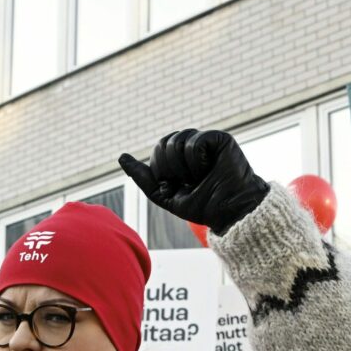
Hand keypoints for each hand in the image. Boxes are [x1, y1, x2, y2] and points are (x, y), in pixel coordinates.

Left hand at [119, 129, 269, 235]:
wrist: (229, 212)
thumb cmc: (203, 205)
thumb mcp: (165, 195)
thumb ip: (143, 177)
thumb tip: (121, 157)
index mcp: (180, 156)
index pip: (158, 149)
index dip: (161, 170)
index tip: (176, 186)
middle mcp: (192, 145)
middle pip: (164, 142)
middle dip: (169, 168)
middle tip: (187, 182)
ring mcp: (206, 140)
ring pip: (177, 141)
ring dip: (183, 167)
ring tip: (198, 177)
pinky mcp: (219, 139)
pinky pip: (194, 142)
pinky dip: (196, 162)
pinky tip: (208, 170)